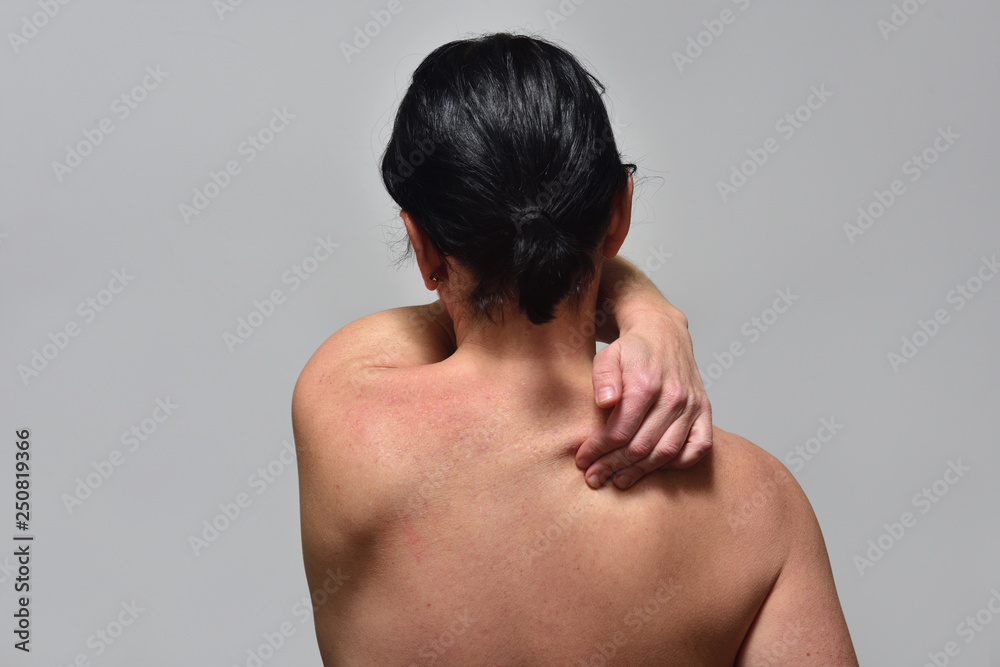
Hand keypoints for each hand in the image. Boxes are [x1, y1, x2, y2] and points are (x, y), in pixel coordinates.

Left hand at [575, 309, 712, 489]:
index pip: (620, 431)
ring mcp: (691, 405)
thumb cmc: (631, 349)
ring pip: (666, 452)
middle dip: (613, 466)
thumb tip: (605, 401)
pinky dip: (680, 463)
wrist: (663, 332)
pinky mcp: (704, 410)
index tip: (583, 460)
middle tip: (595, 478)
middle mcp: (672, 397)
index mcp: (645, 384)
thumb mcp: (607, 355)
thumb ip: (603, 378)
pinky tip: (657, 467)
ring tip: (619, 480)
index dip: (599, 450)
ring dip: (641, 471)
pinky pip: (699, 447)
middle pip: (641, 446)